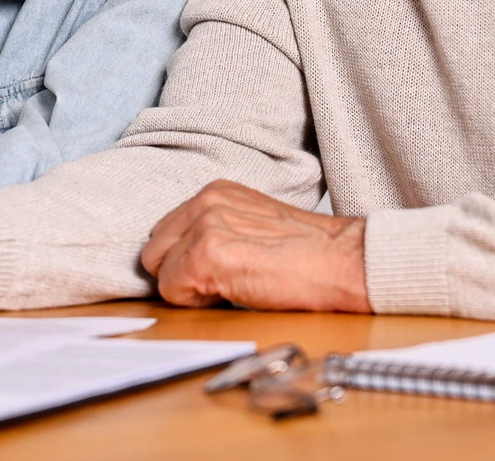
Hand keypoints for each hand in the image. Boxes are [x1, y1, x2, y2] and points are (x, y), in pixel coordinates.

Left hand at [140, 180, 369, 312]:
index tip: (219, 269)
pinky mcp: (206, 255)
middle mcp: (205, 202)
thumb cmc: (306, 252)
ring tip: (231, 284)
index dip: (185, 260)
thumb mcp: (252, 223)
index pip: (165, 232)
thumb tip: (180, 256)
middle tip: (222, 280)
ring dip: (189, 288)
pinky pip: (171, 290)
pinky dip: (196, 301)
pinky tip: (232, 292)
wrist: (340, 261)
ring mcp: (204, 227)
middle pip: (154, 250)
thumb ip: (214, 229)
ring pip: (160, 271)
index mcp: (214, 192)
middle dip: (179, 273)